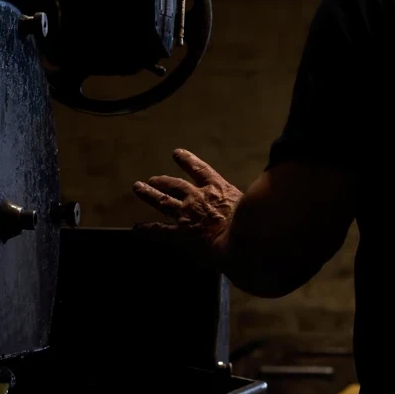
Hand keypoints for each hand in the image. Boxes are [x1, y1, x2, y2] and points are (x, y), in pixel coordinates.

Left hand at [133, 149, 242, 269]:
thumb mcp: (251, 203)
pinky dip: (146, 229)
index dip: (187, 161)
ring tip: (138, 188)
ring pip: (163, 201)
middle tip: (152, 178)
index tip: (177, 153)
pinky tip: (137, 228)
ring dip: (149, 194)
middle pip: (176, 185)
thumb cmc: (251, 222)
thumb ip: (246, 197)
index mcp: (217, 187)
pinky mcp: (179, 233)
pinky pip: (159, 230)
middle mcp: (198, 197)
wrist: (241, 240)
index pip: (200, 169)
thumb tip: (257, 194)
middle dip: (163, 180)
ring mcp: (186, 213)